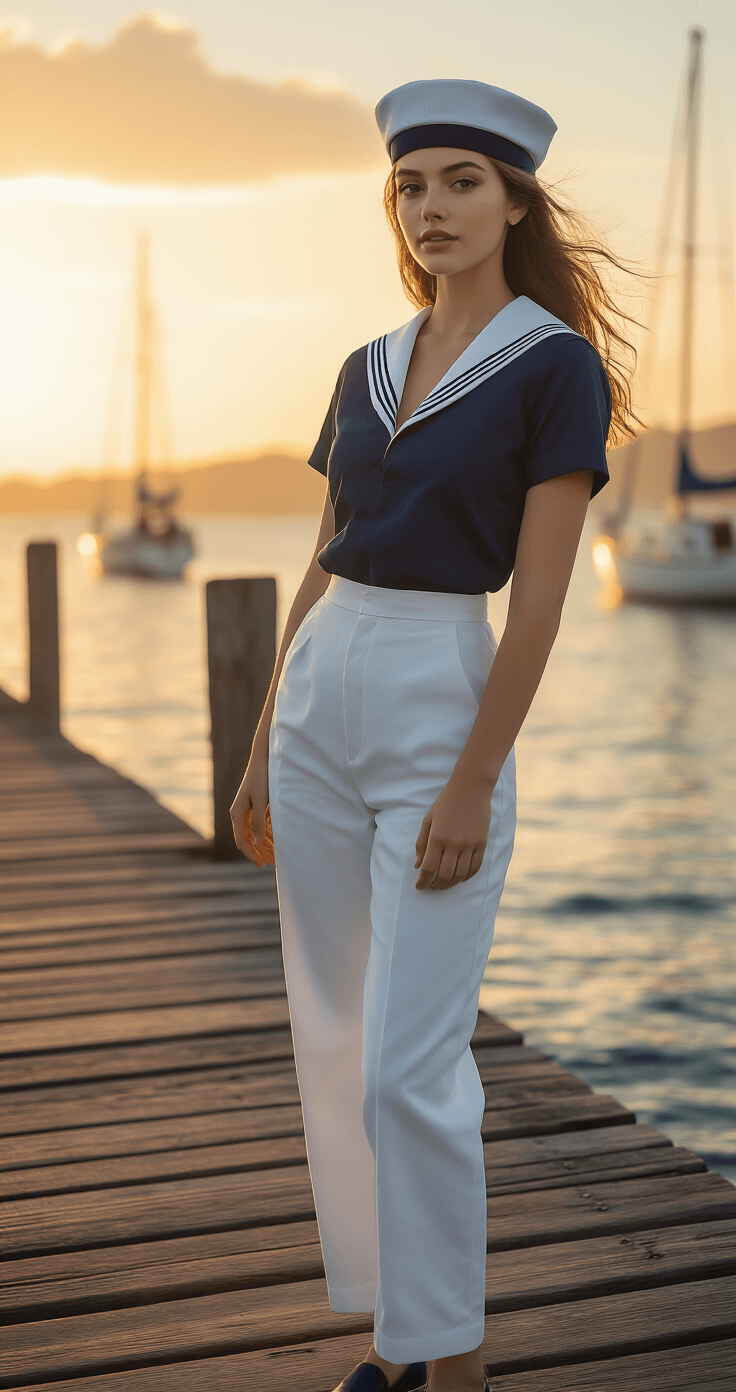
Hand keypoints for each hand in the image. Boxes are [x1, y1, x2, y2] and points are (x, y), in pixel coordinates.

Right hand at [230, 750, 274, 866]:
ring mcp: (246, 809)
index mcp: (237, 813)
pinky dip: (264, 832)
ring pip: (252, 832)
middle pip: (245, 838)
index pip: (241, 841)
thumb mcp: (262, 801)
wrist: (263, 758)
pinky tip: (274, 838)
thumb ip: (259, 822)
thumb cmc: (262, 778)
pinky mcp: (254, 805)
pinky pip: (257, 824)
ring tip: (273, 854)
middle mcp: (239, 813)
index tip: (262, 864)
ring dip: (261, 843)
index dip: (250, 854)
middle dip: (257, 851)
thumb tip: (256, 842)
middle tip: (270, 862)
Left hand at [414, 770, 494, 890]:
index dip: (422, 881)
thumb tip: (417, 865)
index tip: (419, 887)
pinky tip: (460, 878)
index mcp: (437, 837)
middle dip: (435, 886)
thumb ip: (421, 843)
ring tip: (443, 885)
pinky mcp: (482, 844)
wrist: (471, 788)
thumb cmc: (445, 802)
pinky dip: (467, 877)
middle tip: (430, 887)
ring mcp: (470, 844)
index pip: (428, 868)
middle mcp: (454, 843)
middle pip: (444, 875)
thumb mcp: (428, 820)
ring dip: (450, 884)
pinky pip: (475, 867)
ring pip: (460, 875)